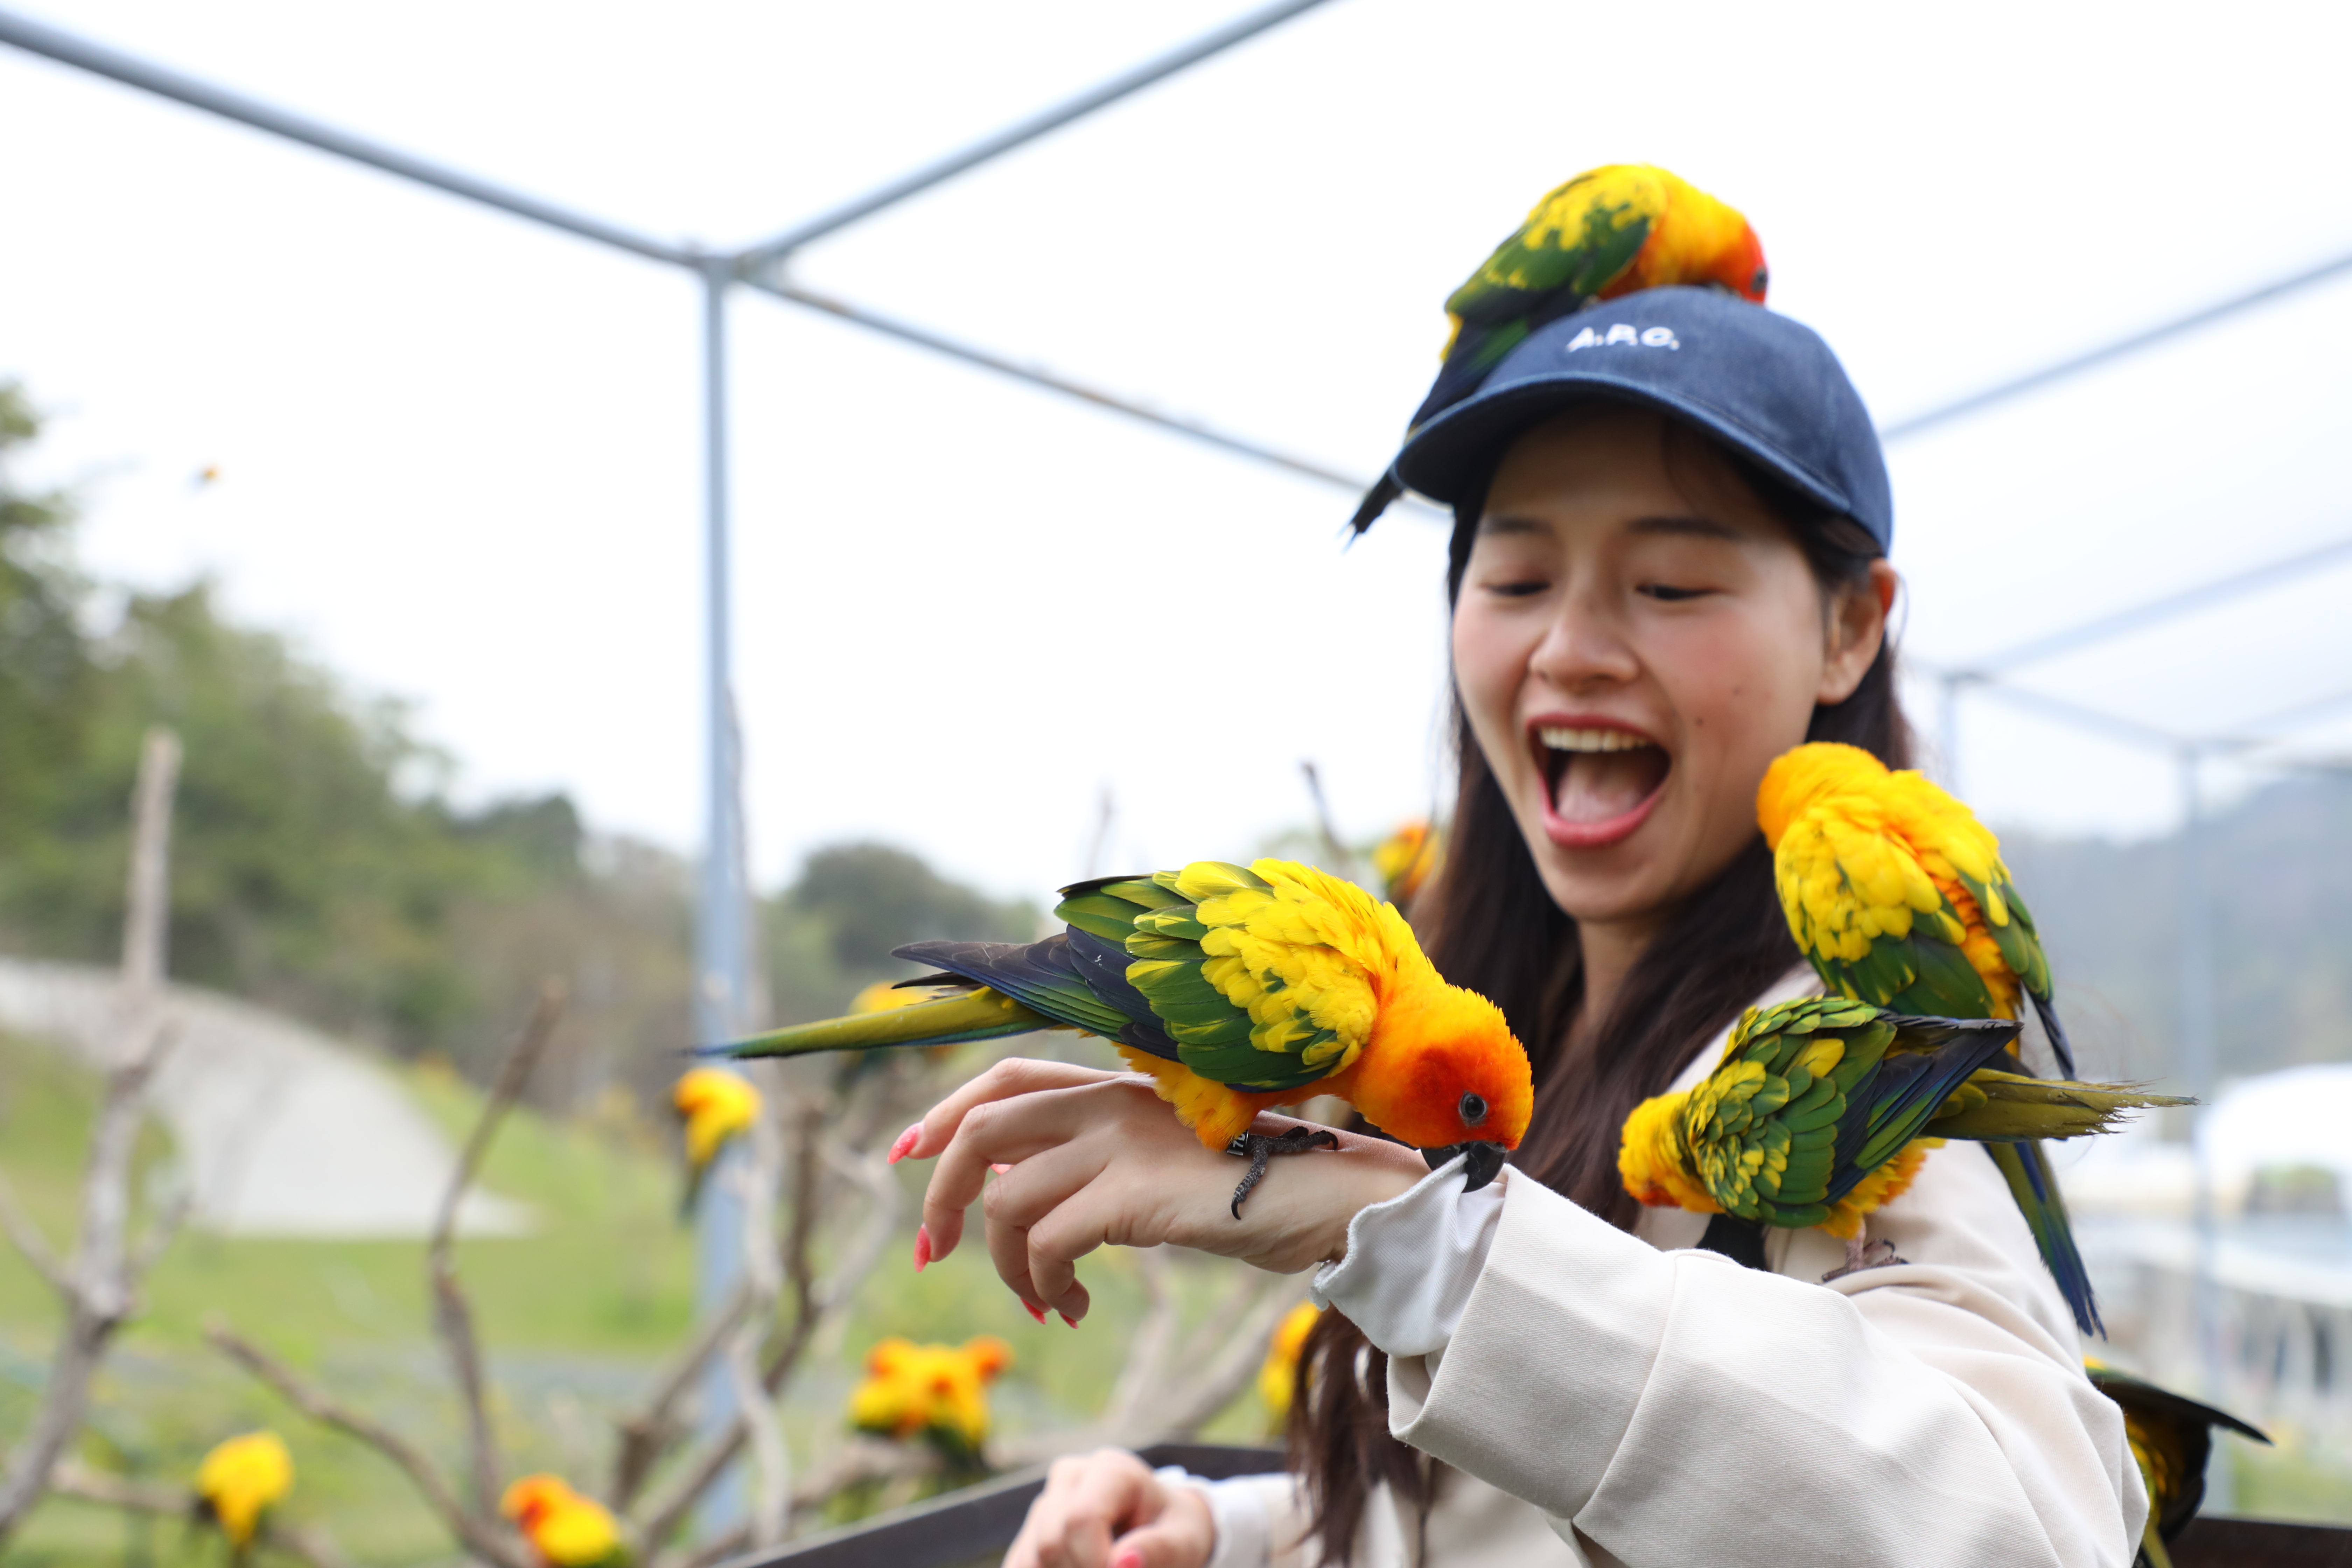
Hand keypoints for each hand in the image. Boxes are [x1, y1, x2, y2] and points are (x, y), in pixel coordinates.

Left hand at [900, 1057, 1425, 1320]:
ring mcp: (1121, 1144)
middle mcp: (1108, 1104)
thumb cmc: (1251, 1186)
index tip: (906, 1154)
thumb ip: (1094, 1162)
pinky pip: (1050, 1242)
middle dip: (939, 1194)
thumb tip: (1016, 1193)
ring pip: (1007, 1200)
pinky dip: (1044, 1283)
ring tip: (1043, 1301)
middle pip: (981, 1130)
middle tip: (933, 1250)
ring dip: (1006, 1266)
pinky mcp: (1135, 1194)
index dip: (943, 1111)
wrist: (1326, 1196)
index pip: (1003, 1079)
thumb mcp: (1158, 1162)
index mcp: (1112, 1089)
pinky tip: (1069, 1308)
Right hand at [1004, 1449, 1213, 1567]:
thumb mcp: (1184, 1541)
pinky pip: (1021, 1565)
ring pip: (1031, 1558)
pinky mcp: (1029, 1532)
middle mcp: (1070, 1478)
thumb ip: (1160, 1550)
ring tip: (1103, 1567)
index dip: (1095, 1560)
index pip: (1081, 1518)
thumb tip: (1123, 1562)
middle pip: (1051, 1542)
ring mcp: (1045, 1503)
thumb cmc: (1175, 1533)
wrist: (1160, 1530)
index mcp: (1110, 1469)